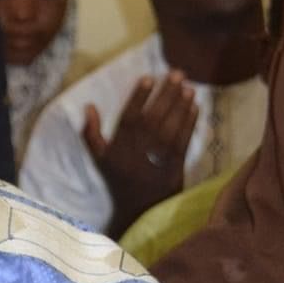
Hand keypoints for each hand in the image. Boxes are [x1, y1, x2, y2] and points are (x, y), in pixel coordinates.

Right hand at [82, 70, 197, 234]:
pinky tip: (195, 107)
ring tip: (188, 87)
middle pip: (153, 117)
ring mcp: (158, 159)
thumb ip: (91, 133)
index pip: (129, 117)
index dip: (138, 97)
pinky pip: (183, 140)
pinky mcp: (175, 165)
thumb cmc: (118, 179)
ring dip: (181, 105)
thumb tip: (88, 106)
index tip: (148, 78)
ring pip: (171, 126)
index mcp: (119, 147)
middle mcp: (138, 151)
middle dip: (166, 94)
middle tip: (177, 73)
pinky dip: (190, 123)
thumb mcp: (100, 157)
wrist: (138, 208)